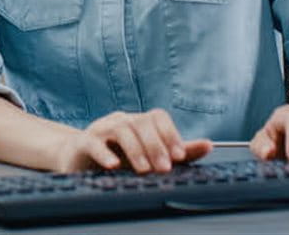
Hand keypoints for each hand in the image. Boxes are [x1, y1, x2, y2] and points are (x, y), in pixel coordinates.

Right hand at [54, 109, 213, 174]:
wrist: (78, 160)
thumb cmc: (119, 158)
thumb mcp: (149, 156)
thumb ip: (178, 151)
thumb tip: (209, 145)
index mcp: (138, 122)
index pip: (158, 117)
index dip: (170, 134)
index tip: (179, 156)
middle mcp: (121, 120)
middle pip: (141, 122)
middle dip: (156, 146)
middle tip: (164, 169)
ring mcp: (101, 129)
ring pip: (121, 129)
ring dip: (136, 150)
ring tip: (144, 170)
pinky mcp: (83, 142)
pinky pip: (93, 143)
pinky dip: (104, 153)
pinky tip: (114, 165)